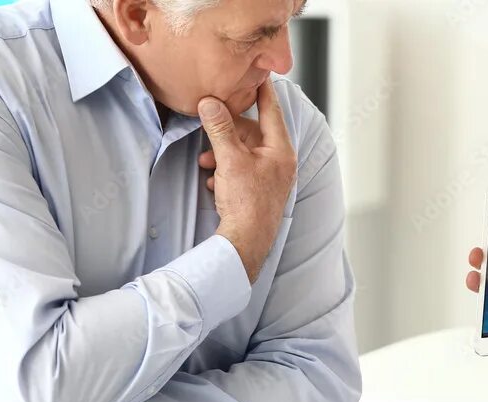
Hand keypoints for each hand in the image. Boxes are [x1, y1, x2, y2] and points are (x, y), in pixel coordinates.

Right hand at [198, 79, 297, 283]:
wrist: (246, 243)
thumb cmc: (245, 203)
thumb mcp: (230, 160)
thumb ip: (220, 128)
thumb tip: (210, 102)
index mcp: (281, 150)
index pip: (272, 110)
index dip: (262, 90)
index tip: (257, 72)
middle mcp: (281, 163)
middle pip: (254, 132)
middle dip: (229, 130)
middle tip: (209, 124)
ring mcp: (272, 178)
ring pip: (244, 153)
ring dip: (223, 153)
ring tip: (206, 161)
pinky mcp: (260, 192)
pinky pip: (242, 171)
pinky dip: (226, 171)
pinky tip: (213, 180)